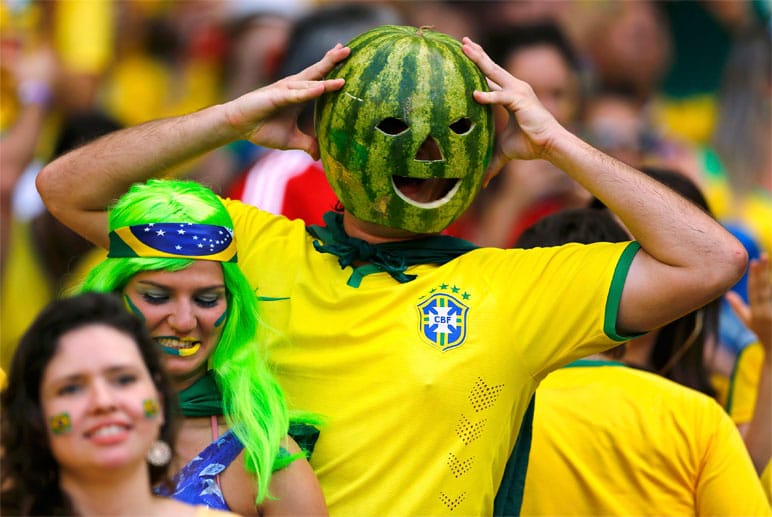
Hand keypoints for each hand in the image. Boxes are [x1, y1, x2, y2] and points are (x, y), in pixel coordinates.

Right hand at [223, 44, 349, 157]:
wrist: (239, 127)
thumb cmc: (263, 129)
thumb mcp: (291, 140)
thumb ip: (307, 144)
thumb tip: (320, 156)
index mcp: (299, 95)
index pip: (320, 79)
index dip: (332, 68)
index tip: (347, 56)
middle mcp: (293, 88)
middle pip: (317, 71)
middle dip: (332, 60)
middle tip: (348, 49)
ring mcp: (285, 91)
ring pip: (309, 81)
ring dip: (325, 73)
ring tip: (342, 70)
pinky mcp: (276, 97)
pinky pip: (295, 95)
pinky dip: (308, 92)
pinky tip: (321, 88)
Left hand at [461, 37, 562, 182]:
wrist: (549, 146)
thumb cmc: (530, 145)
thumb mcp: (504, 151)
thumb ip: (491, 162)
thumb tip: (481, 182)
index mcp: (510, 95)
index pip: (490, 76)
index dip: (478, 65)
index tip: (465, 53)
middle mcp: (515, 88)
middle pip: (491, 68)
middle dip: (476, 54)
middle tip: (462, 41)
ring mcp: (518, 92)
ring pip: (494, 74)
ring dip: (479, 62)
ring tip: (465, 50)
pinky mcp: (521, 101)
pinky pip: (501, 98)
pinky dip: (488, 96)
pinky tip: (474, 95)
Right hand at [726, 254, 771, 352]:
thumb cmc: (763, 333)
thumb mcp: (749, 322)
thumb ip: (739, 308)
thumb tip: (727, 294)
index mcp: (757, 314)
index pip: (755, 292)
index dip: (754, 278)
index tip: (753, 262)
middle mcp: (767, 313)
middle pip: (765, 289)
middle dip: (763, 273)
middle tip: (763, 256)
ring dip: (771, 277)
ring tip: (769, 260)